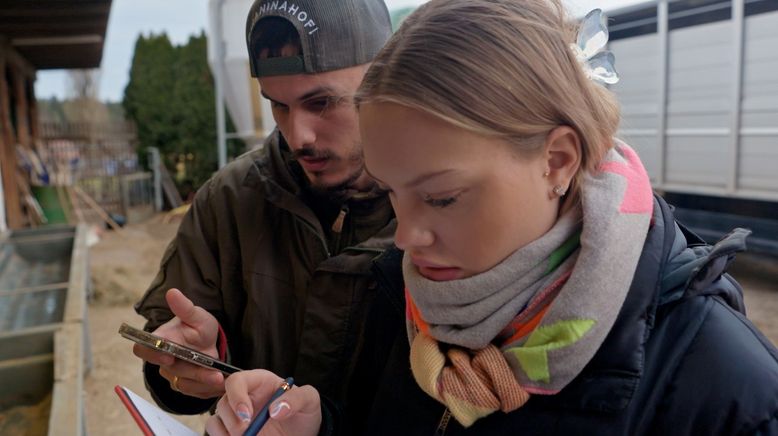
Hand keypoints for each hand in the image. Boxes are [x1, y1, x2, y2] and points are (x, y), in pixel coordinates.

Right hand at [132, 288, 224, 398]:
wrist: (209, 343)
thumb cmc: (199, 327)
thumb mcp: (197, 315)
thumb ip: (185, 308)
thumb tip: (172, 292)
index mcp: (160, 340)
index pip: (142, 349)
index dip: (151, 354)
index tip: (168, 356)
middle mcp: (162, 360)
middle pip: (171, 371)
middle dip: (193, 373)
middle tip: (213, 373)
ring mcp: (172, 374)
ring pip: (183, 384)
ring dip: (203, 383)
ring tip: (221, 379)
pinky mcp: (184, 386)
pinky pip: (193, 392)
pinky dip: (208, 389)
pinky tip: (220, 385)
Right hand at [205, 370, 321, 435]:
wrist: (304, 433)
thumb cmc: (304, 412)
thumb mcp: (309, 400)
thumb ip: (297, 398)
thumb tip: (275, 410)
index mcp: (258, 382)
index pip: (236, 381)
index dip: (237, 397)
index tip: (247, 415)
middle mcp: (243, 398)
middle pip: (223, 403)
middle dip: (233, 421)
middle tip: (248, 433)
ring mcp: (236, 417)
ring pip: (215, 421)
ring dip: (225, 432)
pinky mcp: (232, 433)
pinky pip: (216, 434)